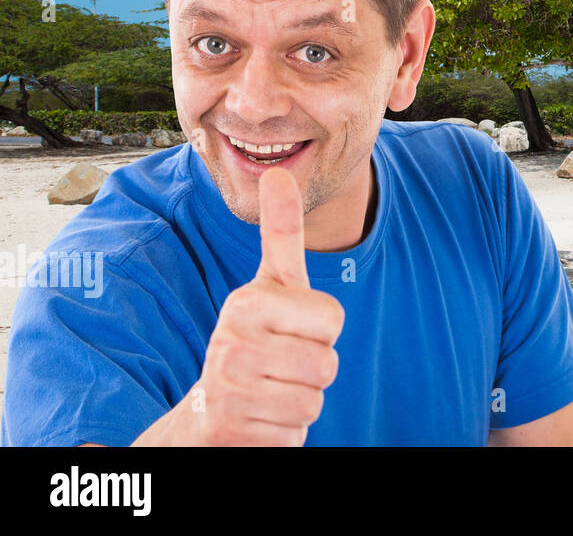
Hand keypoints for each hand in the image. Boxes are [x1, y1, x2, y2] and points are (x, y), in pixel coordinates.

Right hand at [135, 168, 344, 445]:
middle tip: (281, 364)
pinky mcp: (230, 432)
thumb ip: (281, 232)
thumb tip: (278, 171)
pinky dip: (285, 432)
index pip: (332, 318)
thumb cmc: (254, 339)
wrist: (207, 412)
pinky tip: (260, 418)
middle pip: (327, 363)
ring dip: (300, 401)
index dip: (322, 330)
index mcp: (246, 303)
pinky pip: (296, 434)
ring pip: (314, 400)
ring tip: (270, 389)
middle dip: (314, 369)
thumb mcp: (271, 284)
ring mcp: (227, 389)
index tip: (291, 328)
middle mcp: (229, 343)